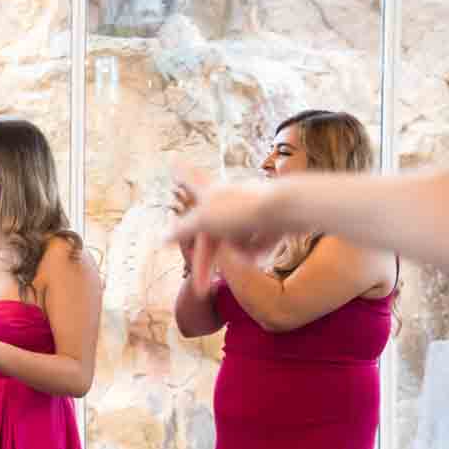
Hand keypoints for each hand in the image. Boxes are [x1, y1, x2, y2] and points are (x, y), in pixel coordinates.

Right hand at [170, 181, 283, 295]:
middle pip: (211, 234)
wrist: (287, 209)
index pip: (189, 180)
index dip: (180, 173)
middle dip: (207, 262)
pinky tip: (259, 257)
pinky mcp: (270, 222)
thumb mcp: (203, 221)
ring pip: (234, 241)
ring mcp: (250, 210)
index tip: (172, 158)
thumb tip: (161, 236)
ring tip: (242, 263)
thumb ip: (182, 230)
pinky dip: (255, 252)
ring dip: (234, 256)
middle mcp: (229, 199)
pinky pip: (256, 243)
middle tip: (200, 290)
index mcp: (210, 193)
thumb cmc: (241, 210)